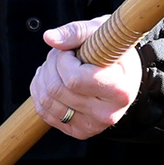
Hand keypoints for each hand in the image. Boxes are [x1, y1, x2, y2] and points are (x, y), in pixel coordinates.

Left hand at [31, 20, 142, 136]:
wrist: (123, 74)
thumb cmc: (112, 51)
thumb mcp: (100, 33)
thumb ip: (76, 32)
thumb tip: (49, 38)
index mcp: (120, 90)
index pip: (74, 80)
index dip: (63, 60)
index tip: (71, 52)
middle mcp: (108, 114)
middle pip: (56, 90)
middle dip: (51, 66)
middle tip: (61, 56)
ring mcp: (93, 126)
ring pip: (46, 101)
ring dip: (43, 78)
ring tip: (56, 67)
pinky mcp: (80, 131)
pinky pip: (44, 113)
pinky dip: (40, 93)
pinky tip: (52, 81)